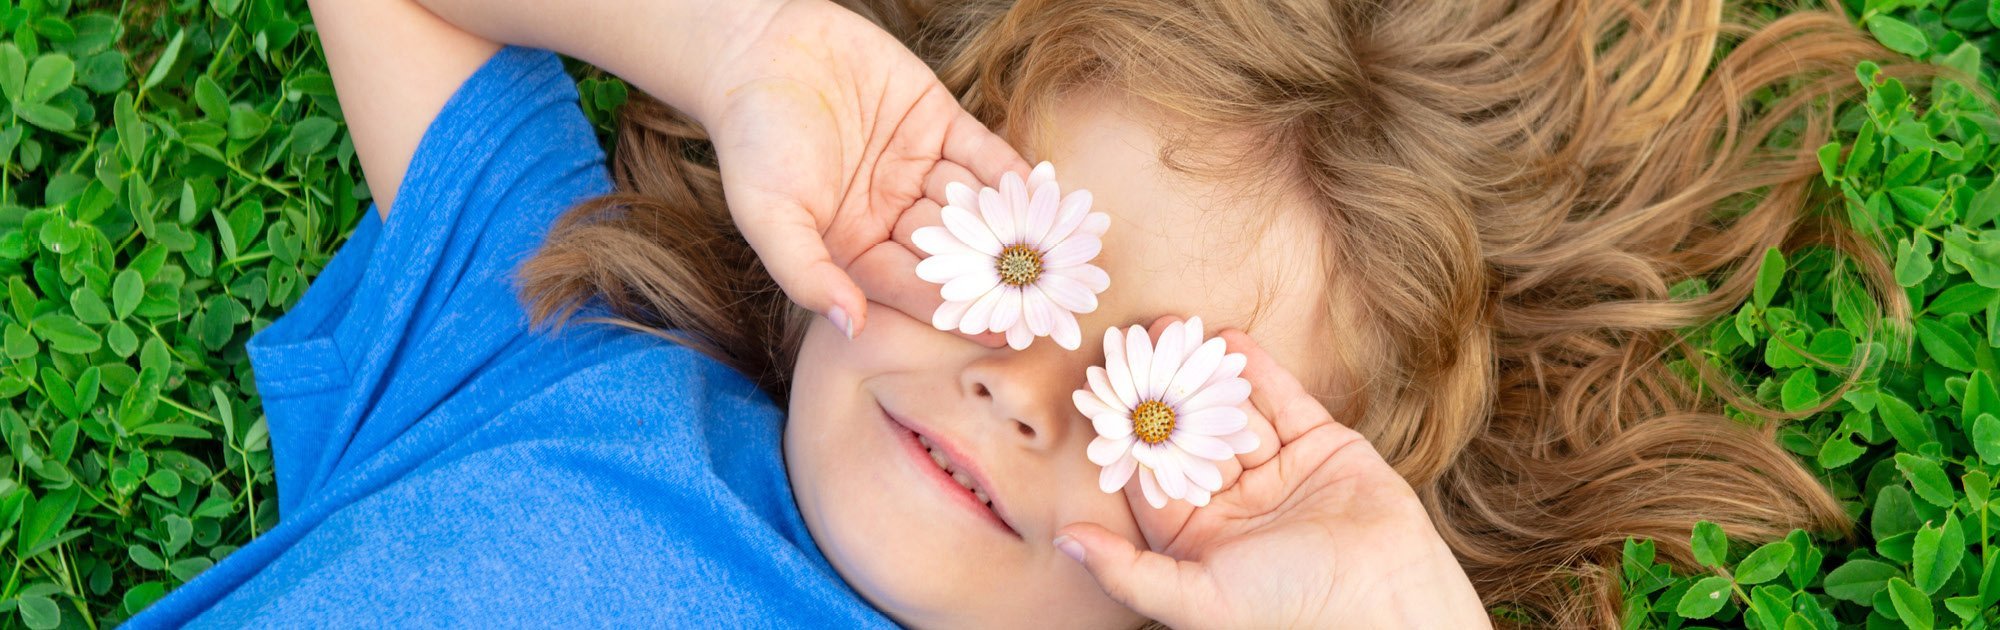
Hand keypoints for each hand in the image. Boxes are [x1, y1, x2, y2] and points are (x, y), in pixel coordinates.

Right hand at [698, 0, 1027, 340]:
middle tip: (1052, 299)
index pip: (913, 288)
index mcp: (854, 250)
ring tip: (1064, 251)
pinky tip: (1047, 191)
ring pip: (976, 205)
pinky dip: (1014, 171)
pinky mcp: (938, 121)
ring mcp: (919, 168)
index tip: (1003, 332)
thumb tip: (849, 325)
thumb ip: (806, 273)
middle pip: (955, 253)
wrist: (757, 49)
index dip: (957, 309)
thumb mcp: (767, 214)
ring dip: (1018, 226)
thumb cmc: (750, 139)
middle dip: (1000, 274)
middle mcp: (893, 216)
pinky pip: (983, 152)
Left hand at [1054, 321, 1489, 627]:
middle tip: (1135, 341)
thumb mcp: (1195, 599)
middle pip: (1188, 436)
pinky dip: (1256, 371)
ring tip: (1173, 328)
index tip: (1100, 386)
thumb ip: (1127, 571)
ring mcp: (1278, 472)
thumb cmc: (1287, 612)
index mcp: (1196, 539)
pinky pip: (1282, 401)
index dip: (1125, 432)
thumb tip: (1066, 541)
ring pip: (1231, 412)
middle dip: (1163, 391)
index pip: (1151, 476)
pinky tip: (1227, 339)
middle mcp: (1233, 503)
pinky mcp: (1321, 446)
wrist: (1387, 604)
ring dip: (1204, 373)